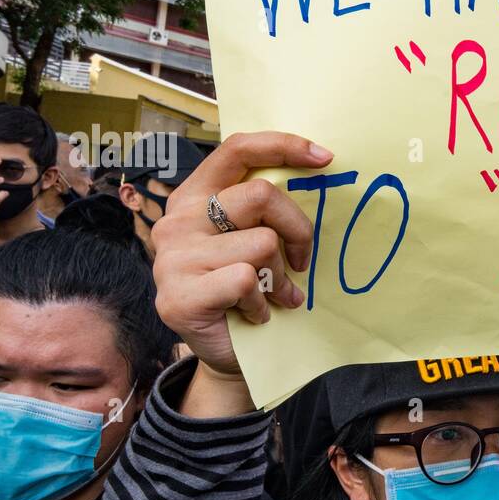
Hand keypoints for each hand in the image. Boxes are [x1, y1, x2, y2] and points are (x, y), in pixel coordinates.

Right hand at [152, 132, 331, 378]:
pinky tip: (253, 315)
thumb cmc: (248, 292)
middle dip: (298, 230)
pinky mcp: (179, 295)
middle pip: (262, 195)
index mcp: (196, 196)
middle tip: (301, 262)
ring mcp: (173, 258)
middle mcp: (178, 220)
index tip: (325, 158)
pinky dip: (262, 304)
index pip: (238, 150)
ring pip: (262, 244)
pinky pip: (247, 281)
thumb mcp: (255, 240)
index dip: (283, 146)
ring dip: (279, 277)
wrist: (228, 354)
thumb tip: (319, 172)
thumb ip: (265, 212)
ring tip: (271, 296)